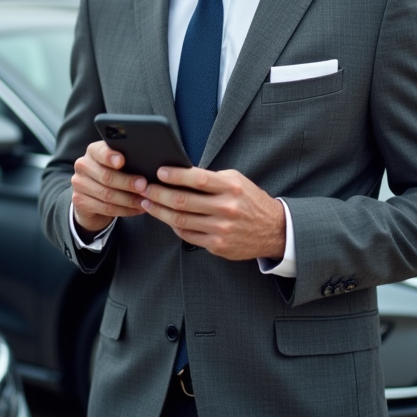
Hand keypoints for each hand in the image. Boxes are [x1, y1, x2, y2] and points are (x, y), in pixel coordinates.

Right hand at [71, 141, 147, 237]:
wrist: (92, 196)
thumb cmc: (112, 175)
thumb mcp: (117, 165)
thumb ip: (127, 161)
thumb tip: (151, 164)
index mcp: (93, 151)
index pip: (100, 151)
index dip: (110, 156)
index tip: (122, 161)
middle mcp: (83, 165)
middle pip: (106, 176)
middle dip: (127, 182)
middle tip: (144, 186)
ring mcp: (79, 184)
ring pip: (107, 194)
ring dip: (129, 199)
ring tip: (145, 200)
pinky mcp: (80, 201)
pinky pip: (106, 208)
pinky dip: (125, 210)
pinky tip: (137, 209)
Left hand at [140, 166, 285, 260]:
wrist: (273, 230)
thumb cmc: (250, 201)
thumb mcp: (236, 181)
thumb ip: (211, 178)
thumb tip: (179, 174)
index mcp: (231, 188)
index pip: (197, 179)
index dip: (175, 175)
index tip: (159, 172)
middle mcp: (226, 208)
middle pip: (183, 201)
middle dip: (158, 194)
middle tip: (144, 188)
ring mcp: (221, 229)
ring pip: (180, 220)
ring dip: (159, 211)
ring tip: (147, 202)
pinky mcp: (217, 245)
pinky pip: (187, 235)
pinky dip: (173, 225)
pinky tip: (165, 217)